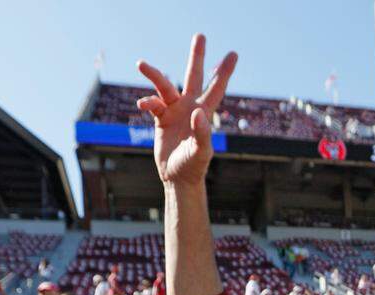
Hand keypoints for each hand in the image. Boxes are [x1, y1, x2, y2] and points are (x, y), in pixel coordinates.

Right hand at [136, 34, 236, 185]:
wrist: (177, 177)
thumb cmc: (194, 166)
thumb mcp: (201, 151)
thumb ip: (202, 133)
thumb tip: (198, 114)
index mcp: (204, 112)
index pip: (216, 87)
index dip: (224, 71)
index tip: (233, 54)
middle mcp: (190, 107)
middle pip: (193, 76)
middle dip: (196, 56)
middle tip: (200, 36)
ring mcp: (175, 111)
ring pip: (165, 86)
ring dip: (154, 75)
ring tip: (141, 64)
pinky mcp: (161, 119)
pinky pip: (153, 104)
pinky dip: (147, 102)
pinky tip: (143, 104)